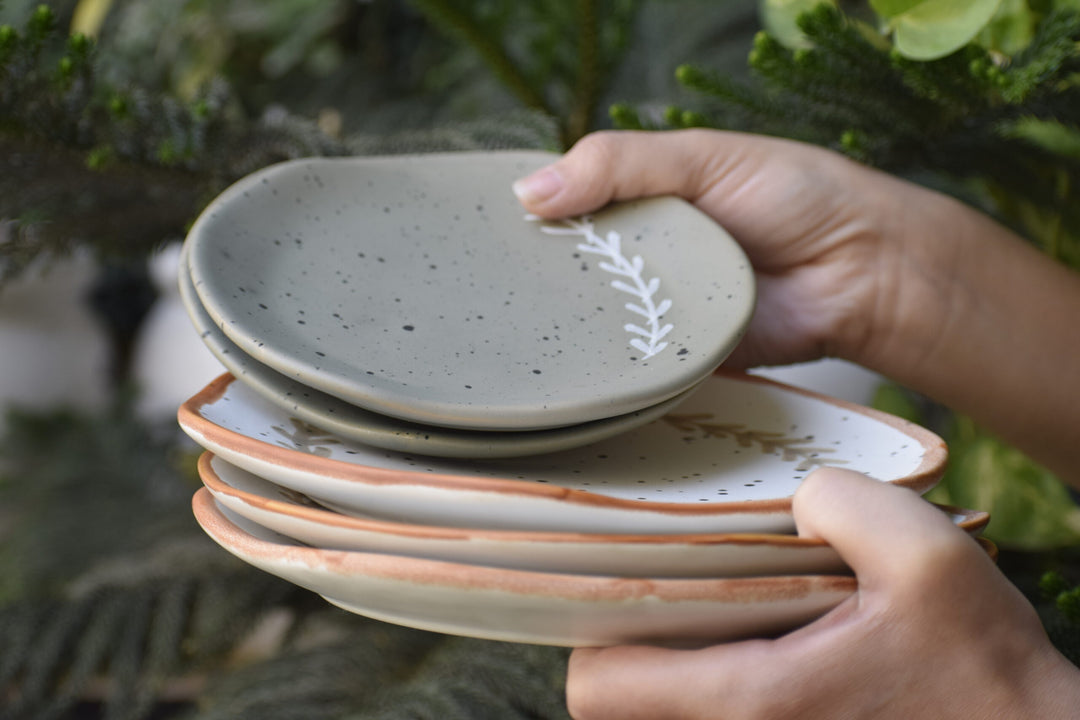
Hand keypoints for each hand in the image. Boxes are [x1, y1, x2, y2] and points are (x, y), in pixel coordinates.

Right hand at [513, 129, 1079, 483]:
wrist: (864, 272)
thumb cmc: (794, 195)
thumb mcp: (702, 158)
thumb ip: (620, 164)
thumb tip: (528, 193)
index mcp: (640, 203)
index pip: (565, 211)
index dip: (524, 223)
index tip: (474, 239)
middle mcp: (641, 259)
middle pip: (570, 275)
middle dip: (535, 286)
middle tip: (481, 301)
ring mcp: (657, 311)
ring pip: (595, 326)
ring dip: (565, 333)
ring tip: (508, 344)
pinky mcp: (677, 360)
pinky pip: (631, 370)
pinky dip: (607, 374)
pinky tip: (566, 379)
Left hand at [565, 468, 1079, 719]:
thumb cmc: (987, 677)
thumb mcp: (930, 559)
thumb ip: (846, 502)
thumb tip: (794, 493)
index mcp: (753, 700)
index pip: (597, 685)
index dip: (591, 626)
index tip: (619, 576)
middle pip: (619, 697)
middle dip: (631, 628)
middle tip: (669, 569)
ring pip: (663, 708)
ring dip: (676, 648)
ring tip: (721, 591)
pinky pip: (713, 712)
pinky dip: (716, 669)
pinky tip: (766, 625)